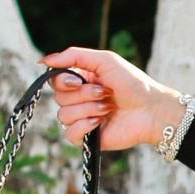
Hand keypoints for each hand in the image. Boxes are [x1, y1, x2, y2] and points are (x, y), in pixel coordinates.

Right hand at [39, 45, 186, 153]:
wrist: (151, 109)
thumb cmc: (132, 83)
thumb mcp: (104, 60)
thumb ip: (73, 56)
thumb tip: (43, 60)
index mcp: (81, 80)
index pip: (55, 80)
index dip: (63, 81)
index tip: (79, 80)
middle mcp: (80, 99)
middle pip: (58, 98)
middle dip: (83, 94)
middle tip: (105, 92)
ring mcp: (83, 119)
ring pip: (63, 115)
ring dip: (88, 108)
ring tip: (108, 107)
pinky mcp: (89, 137)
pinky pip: (69, 134)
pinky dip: (84, 126)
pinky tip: (101, 122)